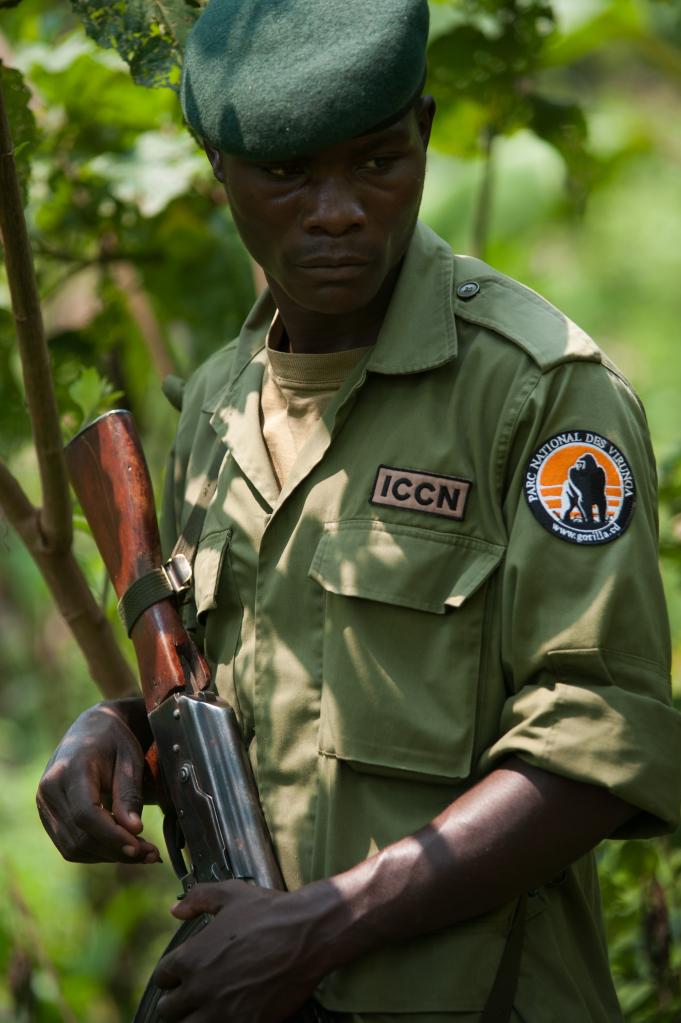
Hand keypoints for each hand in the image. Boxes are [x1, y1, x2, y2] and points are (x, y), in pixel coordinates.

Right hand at [36, 699, 160, 864]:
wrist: (91, 729)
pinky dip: (96, 852)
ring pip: (73, 847)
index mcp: (70, 768)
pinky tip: (121, 847)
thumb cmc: (115, 740)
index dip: (112, 836)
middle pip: (80, 835)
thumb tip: (134, 830)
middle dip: (116, 850)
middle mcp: (50, 788)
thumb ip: (129, 794)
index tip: (140, 846)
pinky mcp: (48, 816)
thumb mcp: (130, 758)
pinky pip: (69, 846)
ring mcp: (44, 804)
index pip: (86, 814)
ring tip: (142, 852)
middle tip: (151, 854)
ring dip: (108, 856)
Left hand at [154, 880, 335, 1022]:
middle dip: (179, 1003)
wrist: (308, 934)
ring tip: (207, 1011)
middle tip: (193, 997)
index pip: (162, 978)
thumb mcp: (231, 894)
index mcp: (192, 957)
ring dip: (194, 1019)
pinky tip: (231, 1015)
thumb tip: (175, 910)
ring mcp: (222, 1011)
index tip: (183, 976)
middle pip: (169, 1011)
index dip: (172, 976)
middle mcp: (200, 988)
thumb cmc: (269, 912)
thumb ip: (199, 898)